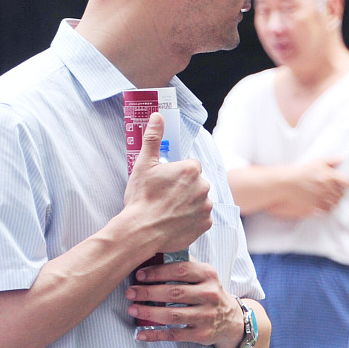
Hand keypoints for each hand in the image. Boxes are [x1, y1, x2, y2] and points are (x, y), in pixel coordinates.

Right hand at [123, 113, 212, 253]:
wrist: (141, 231)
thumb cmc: (142, 198)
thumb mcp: (143, 164)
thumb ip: (153, 138)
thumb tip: (158, 116)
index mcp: (191, 170)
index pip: (191, 166)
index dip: (178, 173)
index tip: (166, 182)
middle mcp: (204, 187)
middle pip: (197, 183)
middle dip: (184, 188)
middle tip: (165, 197)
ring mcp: (206, 207)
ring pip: (200, 200)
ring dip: (189, 203)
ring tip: (169, 210)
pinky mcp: (206, 224)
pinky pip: (201, 218)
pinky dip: (192, 219)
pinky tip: (176, 221)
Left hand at [126, 259, 242, 347]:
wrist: (231, 319)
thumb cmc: (209, 293)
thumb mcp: (205, 276)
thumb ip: (185, 265)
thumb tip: (154, 256)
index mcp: (209, 276)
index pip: (181, 270)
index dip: (158, 272)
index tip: (139, 275)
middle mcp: (209, 295)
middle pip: (174, 293)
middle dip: (148, 292)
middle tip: (130, 292)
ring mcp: (206, 316)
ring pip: (172, 315)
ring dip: (149, 312)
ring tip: (133, 308)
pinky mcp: (202, 334)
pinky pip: (174, 335)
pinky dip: (156, 335)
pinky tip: (141, 333)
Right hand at [269, 158, 348, 218]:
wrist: (285, 183)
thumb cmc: (300, 172)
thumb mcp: (316, 162)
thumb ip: (331, 161)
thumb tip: (342, 157)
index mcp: (329, 176)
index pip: (347, 183)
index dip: (345, 184)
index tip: (342, 185)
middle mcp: (326, 188)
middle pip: (341, 195)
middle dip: (338, 194)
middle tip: (333, 193)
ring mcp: (320, 198)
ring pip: (335, 204)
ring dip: (333, 202)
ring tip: (328, 199)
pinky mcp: (314, 207)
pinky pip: (326, 210)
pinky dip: (326, 208)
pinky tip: (322, 205)